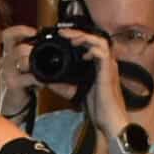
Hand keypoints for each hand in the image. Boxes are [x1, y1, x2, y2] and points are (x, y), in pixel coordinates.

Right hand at [0, 25, 41, 118]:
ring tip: (45, 71)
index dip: (20, 30)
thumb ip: (33, 52)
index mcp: (9, 53)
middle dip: (33, 50)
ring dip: (37, 65)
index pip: (8, 35)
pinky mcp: (12, 83)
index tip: (34, 31)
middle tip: (43, 53)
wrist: (16, 104)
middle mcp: (6, 61)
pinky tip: (44, 82)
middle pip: (17, 47)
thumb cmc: (24, 83)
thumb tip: (48, 40)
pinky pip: (29, 76)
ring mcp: (8, 72)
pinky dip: (40, 78)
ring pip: (22, 60)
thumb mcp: (29, 65)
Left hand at [59, 24, 127, 139]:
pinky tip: (84, 54)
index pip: (89, 44)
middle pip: (94, 38)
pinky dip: (92, 50)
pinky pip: (103, 54)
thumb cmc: (97, 108)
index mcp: (98, 65)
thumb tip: (45, 80)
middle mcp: (105, 63)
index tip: (61, 36)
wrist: (109, 121)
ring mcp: (109, 67)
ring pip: (100, 42)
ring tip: (71, 39)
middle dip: (78, 33)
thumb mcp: (73, 92)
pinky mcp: (109, 73)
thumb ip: (61, 84)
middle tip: (63, 33)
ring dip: (85, 37)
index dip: (77, 37)